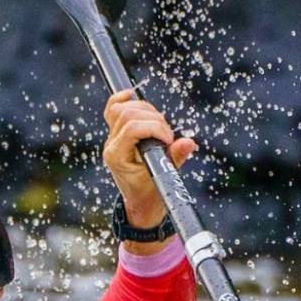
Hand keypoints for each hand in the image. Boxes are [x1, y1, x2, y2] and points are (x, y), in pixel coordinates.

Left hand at [102, 88, 195, 232]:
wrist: (141, 206)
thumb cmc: (151, 196)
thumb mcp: (165, 178)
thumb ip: (175, 158)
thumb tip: (189, 142)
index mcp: (117, 157)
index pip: (133, 127)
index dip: (155, 128)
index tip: (168, 140)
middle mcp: (111, 145)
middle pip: (128, 114)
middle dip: (153, 120)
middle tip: (167, 137)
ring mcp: (112, 139)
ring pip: (122, 109)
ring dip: (146, 111)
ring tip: (161, 128)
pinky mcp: (117, 135)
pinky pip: (112, 111)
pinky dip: (122, 100)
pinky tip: (130, 94)